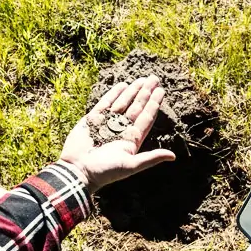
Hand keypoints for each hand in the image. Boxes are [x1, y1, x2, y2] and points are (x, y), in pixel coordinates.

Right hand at [60, 75, 175, 193]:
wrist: (77, 171)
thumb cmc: (105, 171)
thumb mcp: (130, 165)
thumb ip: (151, 158)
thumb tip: (173, 156)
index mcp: (131, 139)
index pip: (146, 118)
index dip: (154, 104)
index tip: (161, 91)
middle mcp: (121, 130)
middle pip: (137, 107)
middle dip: (145, 93)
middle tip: (154, 78)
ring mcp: (107, 123)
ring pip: (123, 103)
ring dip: (132, 91)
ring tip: (141, 79)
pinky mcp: (93, 120)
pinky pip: (105, 103)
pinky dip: (114, 94)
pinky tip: (123, 85)